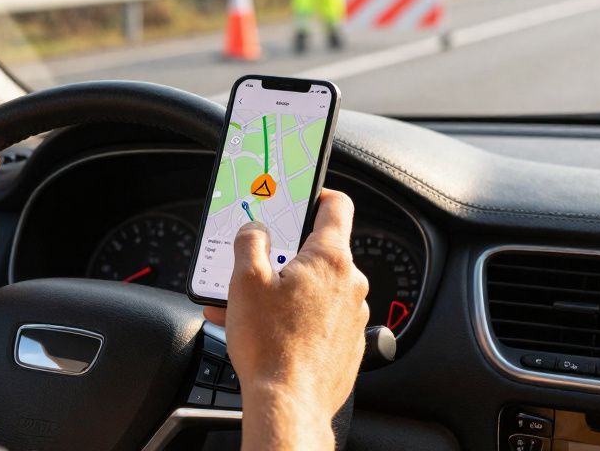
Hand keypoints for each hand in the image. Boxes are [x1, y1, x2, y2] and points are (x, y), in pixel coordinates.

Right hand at [204, 189, 368, 448]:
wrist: (289, 404)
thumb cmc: (271, 346)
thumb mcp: (245, 280)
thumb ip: (250, 242)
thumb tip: (256, 230)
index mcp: (329, 258)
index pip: (336, 205)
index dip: (317, 194)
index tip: (301, 198)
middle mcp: (350, 283)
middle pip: (321, 252)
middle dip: (288, 256)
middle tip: (260, 267)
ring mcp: (354, 315)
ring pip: (320, 289)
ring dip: (290, 291)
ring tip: (255, 308)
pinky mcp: (349, 343)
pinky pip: (324, 318)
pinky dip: (300, 318)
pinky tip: (271, 331)